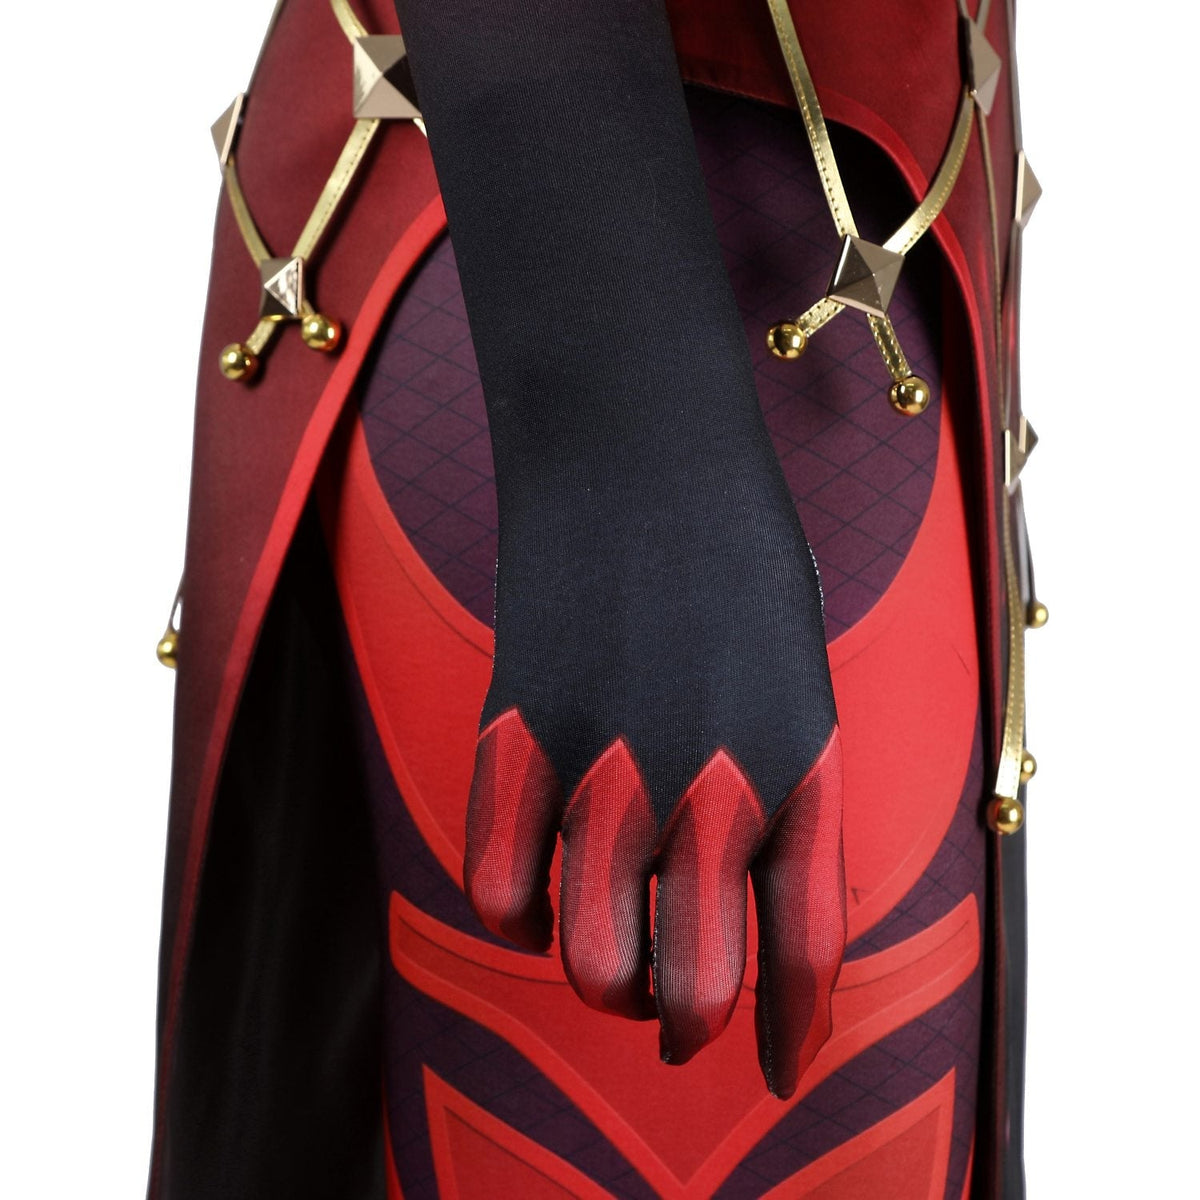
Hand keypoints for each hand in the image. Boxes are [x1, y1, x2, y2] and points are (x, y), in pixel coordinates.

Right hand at [462, 475, 844, 1098]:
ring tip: (609, 949)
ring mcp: (608, 765)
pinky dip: (518, 919)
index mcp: (801, 766)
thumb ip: (781, 783)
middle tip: (680, 1014)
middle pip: (693, 989)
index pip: (809, 950)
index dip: (796, 1031)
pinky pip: (498, 895)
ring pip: (591, 965)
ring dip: (605, 983)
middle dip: (690, 1025)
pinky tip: (539, 891)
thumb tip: (732, 884)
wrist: (638, 441)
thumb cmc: (732, 548)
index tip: (783, 1067)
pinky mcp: (519, 736)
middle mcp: (710, 785)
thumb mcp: (796, 669)